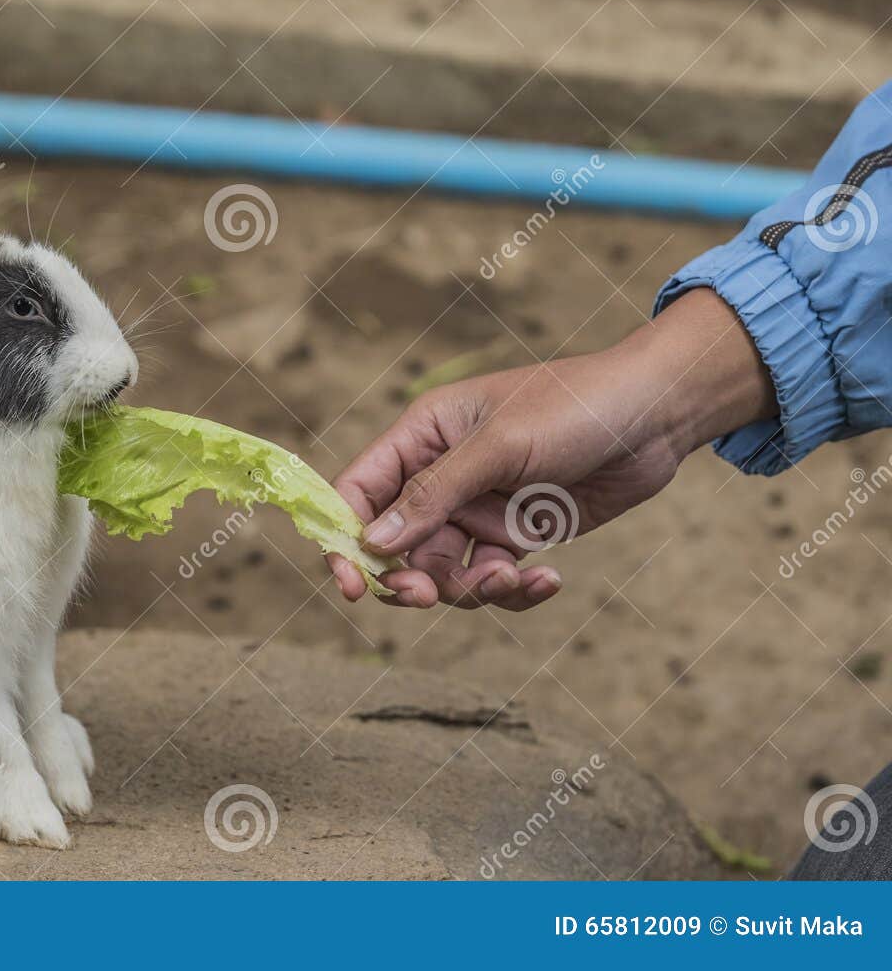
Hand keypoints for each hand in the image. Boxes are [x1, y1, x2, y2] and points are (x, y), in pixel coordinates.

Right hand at [328, 289, 777, 609]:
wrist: (658, 414)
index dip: (344, 538)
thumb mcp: (500, 447)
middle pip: (397, 546)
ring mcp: (479, 508)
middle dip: (410, 578)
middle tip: (428, 596)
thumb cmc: (575, 406)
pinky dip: (515, 589)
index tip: (350, 584)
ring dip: (472, 587)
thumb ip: (434, 495)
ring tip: (512, 577)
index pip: (359, 492)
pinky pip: (494, 578)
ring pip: (445, 572)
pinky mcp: (517, 534)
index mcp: (422, 437)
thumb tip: (373, 543)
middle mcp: (442, 475)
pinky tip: (549, 580)